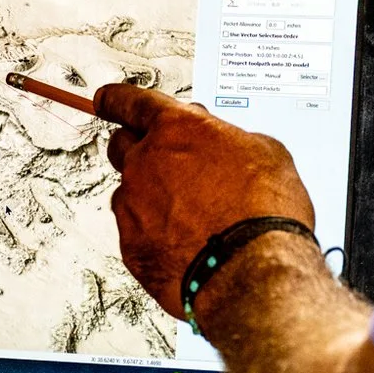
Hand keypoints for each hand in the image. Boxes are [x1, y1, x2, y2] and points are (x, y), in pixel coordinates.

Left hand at [96, 84, 316, 316]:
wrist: (253, 272)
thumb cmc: (265, 212)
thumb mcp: (267, 153)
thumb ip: (232, 140)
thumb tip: (228, 147)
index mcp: (175, 129)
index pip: (131, 102)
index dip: (116, 99)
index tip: (106, 100)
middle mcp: (144, 163)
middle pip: (122, 145)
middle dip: (140, 150)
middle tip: (168, 165)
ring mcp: (132, 206)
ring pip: (130, 193)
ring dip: (152, 199)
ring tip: (192, 217)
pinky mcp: (130, 246)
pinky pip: (135, 232)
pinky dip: (155, 235)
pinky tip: (186, 244)